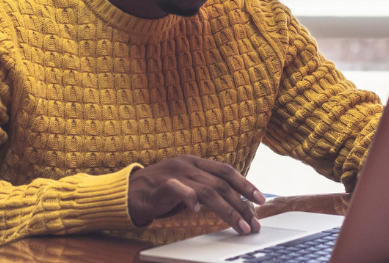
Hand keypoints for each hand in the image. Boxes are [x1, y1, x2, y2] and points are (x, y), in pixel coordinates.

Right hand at [127, 155, 266, 233]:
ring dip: (227, 210)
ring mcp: (173, 173)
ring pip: (208, 190)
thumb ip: (207, 189)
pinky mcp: (159, 185)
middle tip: (253, 222)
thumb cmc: (160, 192)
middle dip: (242, 204)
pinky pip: (177, 189)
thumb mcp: (187, 186)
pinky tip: (197, 211)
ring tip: (239, 225)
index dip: (245, 184)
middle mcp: (187, 165)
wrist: (128, 193)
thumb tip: (235, 203)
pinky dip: (189, 199)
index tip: (260, 200)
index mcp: (195, 163)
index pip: (226, 171)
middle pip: (222, 184)